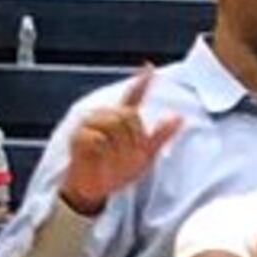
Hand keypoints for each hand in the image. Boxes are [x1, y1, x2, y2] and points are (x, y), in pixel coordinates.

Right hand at [58, 66, 186, 213]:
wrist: (96, 189)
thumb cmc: (117, 171)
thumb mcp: (146, 155)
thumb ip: (160, 135)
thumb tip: (178, 117)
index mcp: (121, 120)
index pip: (133, 97)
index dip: (141, 82)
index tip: (149, 67)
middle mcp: (105, 117)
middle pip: (128, 115)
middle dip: (133, 139)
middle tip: (127, 156)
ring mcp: (89, 125)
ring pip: (115, 125)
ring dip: (120, 146)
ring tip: (113, 158)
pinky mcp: (78, 136)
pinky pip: (99, 139)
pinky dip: (104, 152)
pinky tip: (100, 157)